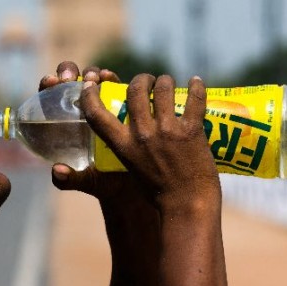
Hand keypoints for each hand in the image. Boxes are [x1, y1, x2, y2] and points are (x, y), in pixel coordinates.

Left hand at [40, 61, 140, 202]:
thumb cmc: (106, 182)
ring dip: (90, 73)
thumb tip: (57, 171)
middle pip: (68, 82)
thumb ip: (70, 180)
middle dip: (67, 72)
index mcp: (65, 124)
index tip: (50, 83)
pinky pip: (114, 85)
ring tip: (94, 77)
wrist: (136, 184)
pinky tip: (110, 77)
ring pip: (91, 79)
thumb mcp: (88, 182)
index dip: (47, 86)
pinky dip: (110, 77)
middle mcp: (81, 110)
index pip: (49, 99)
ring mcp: (102, 104)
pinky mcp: (121, 102)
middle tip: (70, 79)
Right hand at [79, 74, 220, 212]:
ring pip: (164, 87)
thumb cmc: (158, 193)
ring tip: (169, 83)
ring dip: (166, 81)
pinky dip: (197, 86)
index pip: (97, 114)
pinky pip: (194, 99)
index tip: (91, 85)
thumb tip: (108, 139)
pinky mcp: (192, 131)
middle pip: (135, 90)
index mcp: (123, 146)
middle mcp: (143, 135)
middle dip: (141, 79)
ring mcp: (168, 131)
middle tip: (148, 81)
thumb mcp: (130, 168)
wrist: (187, 206)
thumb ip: (125, 147)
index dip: (90, 95)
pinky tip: (196, 82)